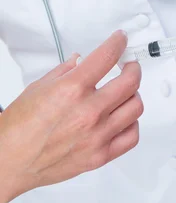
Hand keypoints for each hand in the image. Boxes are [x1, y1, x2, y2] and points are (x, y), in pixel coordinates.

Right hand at [0, 31, 142, 202]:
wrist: (9, 162)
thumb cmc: (18, 128)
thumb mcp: (39, 87)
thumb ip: (65, 71)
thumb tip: (82, 60)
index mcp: (72, 90)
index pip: (107, 56)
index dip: (118, 43)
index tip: (121, 40)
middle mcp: (88, 112)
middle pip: (131, 82)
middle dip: (133, 68)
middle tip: (130, 66)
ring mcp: (97, 135)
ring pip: (136, 107)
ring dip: (133, 95)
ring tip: (125, 93)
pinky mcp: (100, 156)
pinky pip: (132, 136)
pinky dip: (131, 124)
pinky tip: (123, 118)